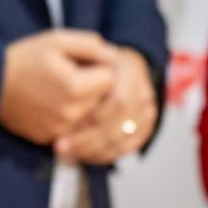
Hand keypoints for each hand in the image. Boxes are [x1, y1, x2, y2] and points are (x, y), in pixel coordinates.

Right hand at [0, 29, 117, 145]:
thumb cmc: (23, 58)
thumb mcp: (56, 40)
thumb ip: (90, 44)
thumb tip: (114, 55)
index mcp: (75, 87)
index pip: (110, 79)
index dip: (99, 67)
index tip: (83, 62)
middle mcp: (71, 114)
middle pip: (102, 100)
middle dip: (94, 87)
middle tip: (72, 74)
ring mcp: (60, 130)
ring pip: (89, 117)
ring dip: (83, 104)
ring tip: (61, 89)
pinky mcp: (49, 139)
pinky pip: (72, 129)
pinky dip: (67, 118)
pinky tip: (50, 103)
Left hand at [55, 45, 158, 164]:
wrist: (120, 65)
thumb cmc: (93, 59)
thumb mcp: (84, 52)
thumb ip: (83, 62)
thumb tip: (76, 83)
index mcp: (130, 71)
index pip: (119, 100)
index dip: (95, 115)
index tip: (68, 122)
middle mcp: (143, 93)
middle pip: (120, 125)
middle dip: (88, 139)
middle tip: (60, 145)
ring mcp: (147, 112)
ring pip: (123, 140)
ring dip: (93, 150)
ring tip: (66, 151)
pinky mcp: (145, 128)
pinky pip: (126, 148)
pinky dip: (104, 155)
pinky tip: (82, 155)